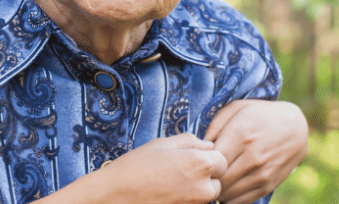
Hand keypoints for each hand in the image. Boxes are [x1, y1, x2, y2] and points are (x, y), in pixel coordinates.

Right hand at [101, 133, 227, 203]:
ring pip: (207, 193)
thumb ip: (190, 141)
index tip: (191, 157)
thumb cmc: (135, 167)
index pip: (222, 160)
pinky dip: (187, 198)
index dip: (208, 156)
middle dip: (205, 174)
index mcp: (200, 164)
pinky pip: (195, 203)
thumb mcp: (161, 144)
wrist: (116, 196)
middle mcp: (204, 187)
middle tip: (178, 170)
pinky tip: (168, 192)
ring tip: (170, 182)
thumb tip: (208, 145)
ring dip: (197, 187)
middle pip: (218, 179)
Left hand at [204, 100, 308, 203]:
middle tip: (204, 172)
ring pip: (229, 193)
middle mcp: (252, 157)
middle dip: (207, 178)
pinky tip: (228, 187)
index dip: (200, 162)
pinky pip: (244, 200)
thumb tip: (200, 146)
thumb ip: (214, 125)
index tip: (198, 158)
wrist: (295, 126)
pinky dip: (231, 198)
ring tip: (215, 179)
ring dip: (218, 190)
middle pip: (218, 179)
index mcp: (240, 135)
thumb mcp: (235, 108)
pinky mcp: (270, 184)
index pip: (211, 159)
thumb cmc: (259, 114)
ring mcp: (262, 173)